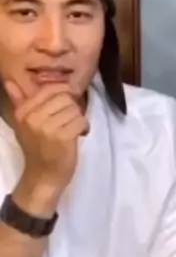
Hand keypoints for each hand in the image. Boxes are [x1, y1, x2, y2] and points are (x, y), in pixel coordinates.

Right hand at [5, 81, 88, 198]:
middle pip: (65, 97)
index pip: (50, 88)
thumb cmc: (37, 148)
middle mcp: (33, 118)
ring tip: (73, 128)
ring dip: (78, 118)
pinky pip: (81, 120)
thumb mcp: (24, 124)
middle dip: (72, 107)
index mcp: (23, 112)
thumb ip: (19, 101)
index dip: (64, 93)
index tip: (65, 105)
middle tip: (69, 120)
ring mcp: (47, 128)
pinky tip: (80, 134)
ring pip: (75, 109)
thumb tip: (9, 80)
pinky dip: (84, 127)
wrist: (43, 176)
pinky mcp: (63, 137)